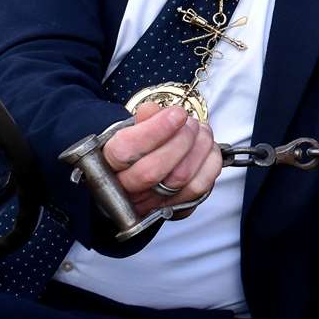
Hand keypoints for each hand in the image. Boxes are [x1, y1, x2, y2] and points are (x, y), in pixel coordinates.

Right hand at [102, 104, 222, 218]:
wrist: (141, 175)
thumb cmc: (137, 148)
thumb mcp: (132, 129)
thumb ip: (142, 119)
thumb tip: (151, 110)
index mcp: (108, 164)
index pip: (126, 151)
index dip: (156, 130)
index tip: (177, 113)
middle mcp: (126, 189)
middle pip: (154, 170)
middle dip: (181, 140)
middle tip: (189, 122)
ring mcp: (151, 203)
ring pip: (181, 178)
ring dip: (200, 148)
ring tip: (201, 131)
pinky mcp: (176, 208)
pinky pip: (200, 188)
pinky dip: (210, 163)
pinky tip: (207, 149)